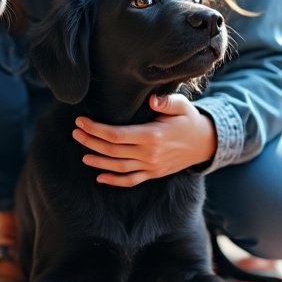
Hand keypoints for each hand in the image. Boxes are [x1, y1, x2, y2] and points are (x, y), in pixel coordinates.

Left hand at [73, 93, 215, 186]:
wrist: (205, 143)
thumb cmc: (189, 120)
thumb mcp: (182, 106)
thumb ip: (167, 102)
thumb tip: (153, 100)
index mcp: (153, 135)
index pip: (117, 134)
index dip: (96, 129)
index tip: (81, 121)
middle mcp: (150, 154)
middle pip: (113, 150)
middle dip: (91, 141)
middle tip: (75, 133)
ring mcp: (151, 166)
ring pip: (118, 167)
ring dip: (98, 161)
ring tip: (82, 153)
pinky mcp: (153, 174)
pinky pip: (131, 181)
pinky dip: (114, 181)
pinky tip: (100, 177)